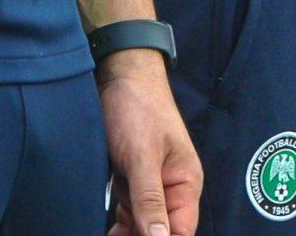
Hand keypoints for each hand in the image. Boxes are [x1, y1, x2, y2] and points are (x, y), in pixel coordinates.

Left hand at [98, 51, 200, 235]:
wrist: (118, 76)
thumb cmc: (137, 107)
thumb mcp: (142, 156)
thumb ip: (150, 199)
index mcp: (186, 183)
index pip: (181, 231)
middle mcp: (172, 188)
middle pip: (160, 231)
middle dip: (141, 235)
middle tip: (119, 230)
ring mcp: (151, 185)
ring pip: (142, 225)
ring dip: (127, 230)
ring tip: (112, 225)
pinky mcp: (132, 181)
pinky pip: (129, 212)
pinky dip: (119, 224)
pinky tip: (109, 230)